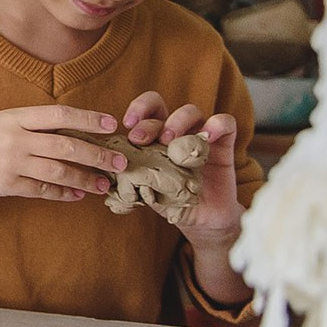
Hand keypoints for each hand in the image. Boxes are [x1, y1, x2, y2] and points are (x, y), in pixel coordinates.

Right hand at [0, 105, 124, 203]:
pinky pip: (42, 190)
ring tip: (104, 184)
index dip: (88, 118)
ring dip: (86, 179)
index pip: (59, 115)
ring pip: (59, 171)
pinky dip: (63, 194)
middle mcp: (14, 138)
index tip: (111, 124)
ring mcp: (10, 163)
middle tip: (120, 161)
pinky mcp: (6, 185)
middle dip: (98, 154)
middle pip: (66, 145)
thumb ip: (27, 126)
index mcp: (13, 117)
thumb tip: (66, 132)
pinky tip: (77, 195)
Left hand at [120, 92, 244, 246]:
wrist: (200, 219)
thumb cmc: (167, 200)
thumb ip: (127, 174)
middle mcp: (175, 131)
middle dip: (148, 121)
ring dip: (177, 121)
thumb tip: (102, 169)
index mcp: (153, 136)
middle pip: (162, 106)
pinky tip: (207, 137)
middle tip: (139, 140)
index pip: (145, 110)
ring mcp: (199, 135)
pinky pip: (225, 123)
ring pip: (191, 111)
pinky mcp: (224, 144)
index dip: (137, 110)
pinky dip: (216, 124)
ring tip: (169, 142)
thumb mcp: (143, 187)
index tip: (126, 126)